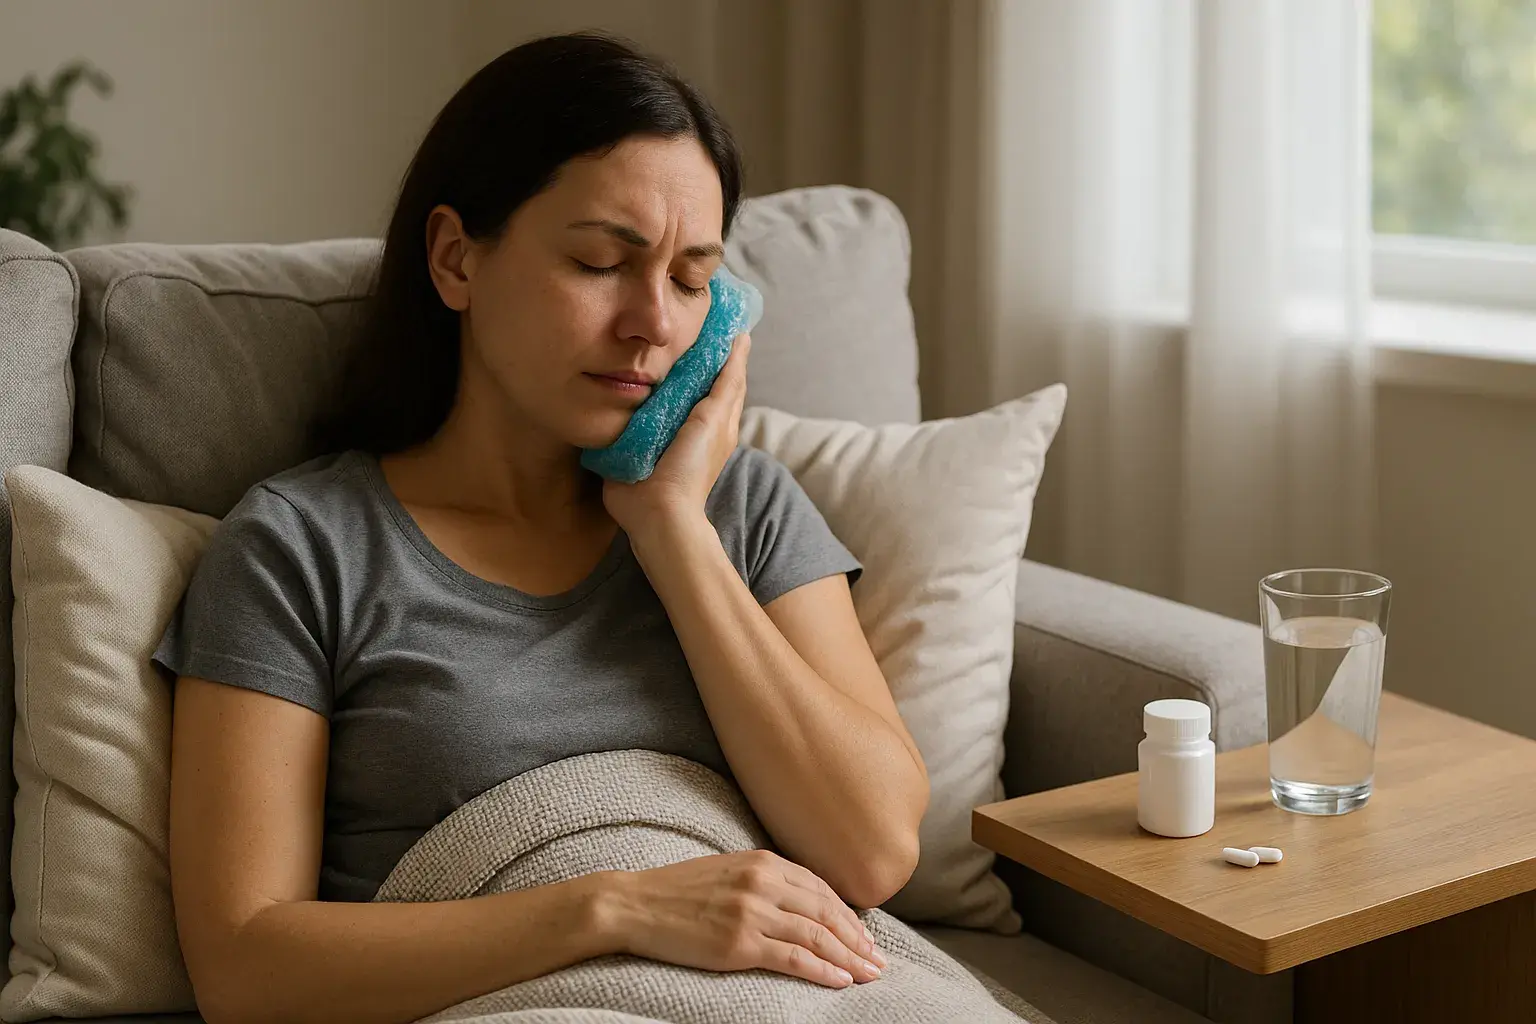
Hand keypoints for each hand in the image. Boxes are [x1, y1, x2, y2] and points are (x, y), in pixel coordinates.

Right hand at [601, 333, 750, 542]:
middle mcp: (688, 418)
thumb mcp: (715, 418)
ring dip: (651, 364)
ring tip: (637, 331)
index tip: (705, 307)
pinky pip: (632, 405)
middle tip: (664, 312)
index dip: (715, 340)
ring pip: (659, 387)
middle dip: (679, 348)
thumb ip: (726, 382)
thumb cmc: (691, 465)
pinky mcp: (633, 436)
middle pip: (686, 375)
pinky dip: (628, 387)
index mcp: (714, 415)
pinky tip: (616, 366)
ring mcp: (659, 427)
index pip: (719, 370)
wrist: (655, 510)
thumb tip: (742, 339)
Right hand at [604, 849, 886, 988]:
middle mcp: (762, 882)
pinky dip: (822, 970)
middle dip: (857, 938)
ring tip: (869, 974)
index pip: (819, 887)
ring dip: (849, 957)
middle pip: (825, 911)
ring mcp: (752, 912)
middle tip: (878, 960)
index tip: (864, 934)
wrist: (633, 905)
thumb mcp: (727, 871)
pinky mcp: (739, 943)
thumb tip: (799, 902)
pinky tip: (840, 981)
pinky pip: (793, 958)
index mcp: (762, 861)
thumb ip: (763, 880)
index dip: (846, 914)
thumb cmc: (676, 892)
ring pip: (816, 935)